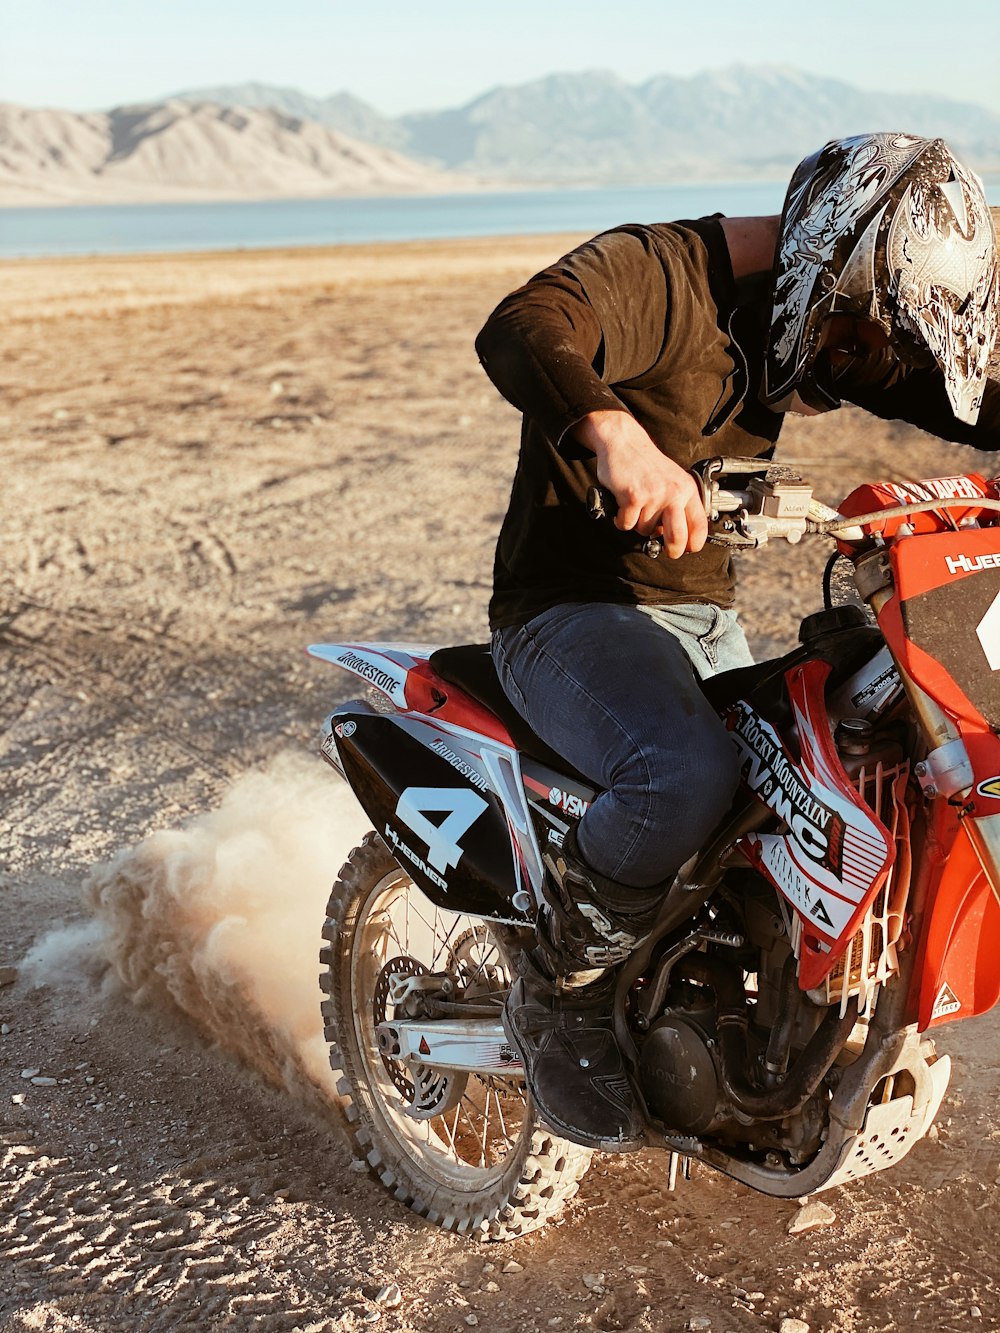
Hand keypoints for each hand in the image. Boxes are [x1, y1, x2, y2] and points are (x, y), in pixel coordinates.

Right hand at [572, 410, 707, 558]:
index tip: (686, 549)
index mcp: (686, 490)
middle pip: (677, 537)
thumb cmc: (646, 464)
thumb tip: (678, 537)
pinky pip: (627, 524)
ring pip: (645, 531)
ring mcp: (654, 495)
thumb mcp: (672, 481)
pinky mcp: (633, 496)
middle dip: (671, 550)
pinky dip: (621, 519)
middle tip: (667, 550)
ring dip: (638, 524)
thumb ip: (678, 506)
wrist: (624, 442)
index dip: (693, 544)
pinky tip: (623, 505)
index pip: (699, 526)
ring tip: (637, 506)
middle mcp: (673, 493)